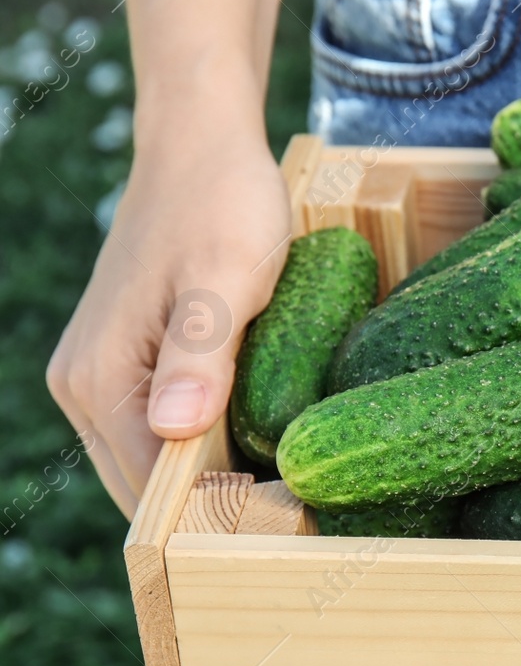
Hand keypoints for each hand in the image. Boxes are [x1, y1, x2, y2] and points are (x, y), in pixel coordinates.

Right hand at [47, 119, 290, 517]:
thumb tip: (175, 429)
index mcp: (99, 378)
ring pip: (154, 464)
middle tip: (291, 511)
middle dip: (208, 510)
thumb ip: (200, 356)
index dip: (212, 513)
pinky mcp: (128, 365)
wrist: (202, 149)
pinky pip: (162, 431)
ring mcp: (101, 378)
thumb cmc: (221, 206)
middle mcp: (85, 387)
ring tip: (280, 485)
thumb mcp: (224, 280)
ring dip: (208, 482)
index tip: (282, 517)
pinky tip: (254, 446)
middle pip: (145, 486)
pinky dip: (204, 448)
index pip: (149, 486)